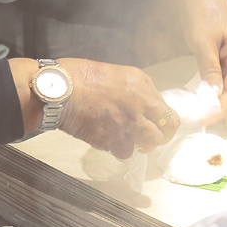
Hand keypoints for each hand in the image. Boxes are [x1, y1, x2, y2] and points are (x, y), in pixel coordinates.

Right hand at [56, 58, 181, 158]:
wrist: (59, 89)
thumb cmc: (78, 76)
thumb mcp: (115, 74)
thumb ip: (132, 91)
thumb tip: (138, 106)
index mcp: (142, 84)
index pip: (165, 109)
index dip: (159, 120)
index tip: (152, 124)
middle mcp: (141, 103)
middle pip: (167, 129)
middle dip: (160, 137)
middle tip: (148, 140)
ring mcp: (129, 122)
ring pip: (150, 143)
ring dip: (140, 145)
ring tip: (126, 141)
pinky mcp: (115, 138)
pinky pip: (125, 152)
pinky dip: (117, 149)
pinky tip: (107, 140)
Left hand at [177, 0, 226, 120]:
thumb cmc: (202, 12)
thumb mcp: (203, 42)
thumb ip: (210, 70)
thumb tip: (214, 96)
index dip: (221, 107)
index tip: (205, 119)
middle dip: (223, 107)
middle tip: (202, 115)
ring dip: (221, 101)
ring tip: (202, 109)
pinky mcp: (224, 59)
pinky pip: (224, 81)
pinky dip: (216, 91)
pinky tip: (203, 96)